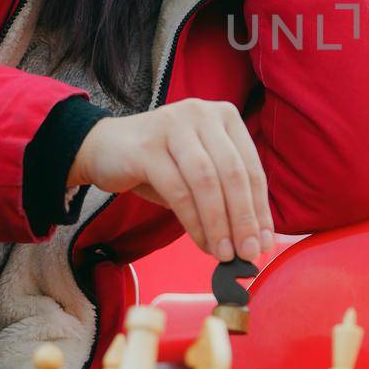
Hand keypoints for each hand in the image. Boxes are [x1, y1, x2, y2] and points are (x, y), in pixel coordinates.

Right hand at [69, 99, 272, 261]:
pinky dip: (193, 221)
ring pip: (207, 181)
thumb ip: (227, 196)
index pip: (252, 168)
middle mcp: (202, 114)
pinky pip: (178, 190)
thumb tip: (255, 239)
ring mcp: (174, 126)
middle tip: (248, 253)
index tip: (265, 243)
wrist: (103, 148)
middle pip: (233, 173)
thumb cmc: (161, 164)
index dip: (261, 209)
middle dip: (244, 219)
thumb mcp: (201, 172)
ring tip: (224, 254)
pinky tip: (201, 242)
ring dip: (219, 224)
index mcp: (225, 116)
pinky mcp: (147, 147)